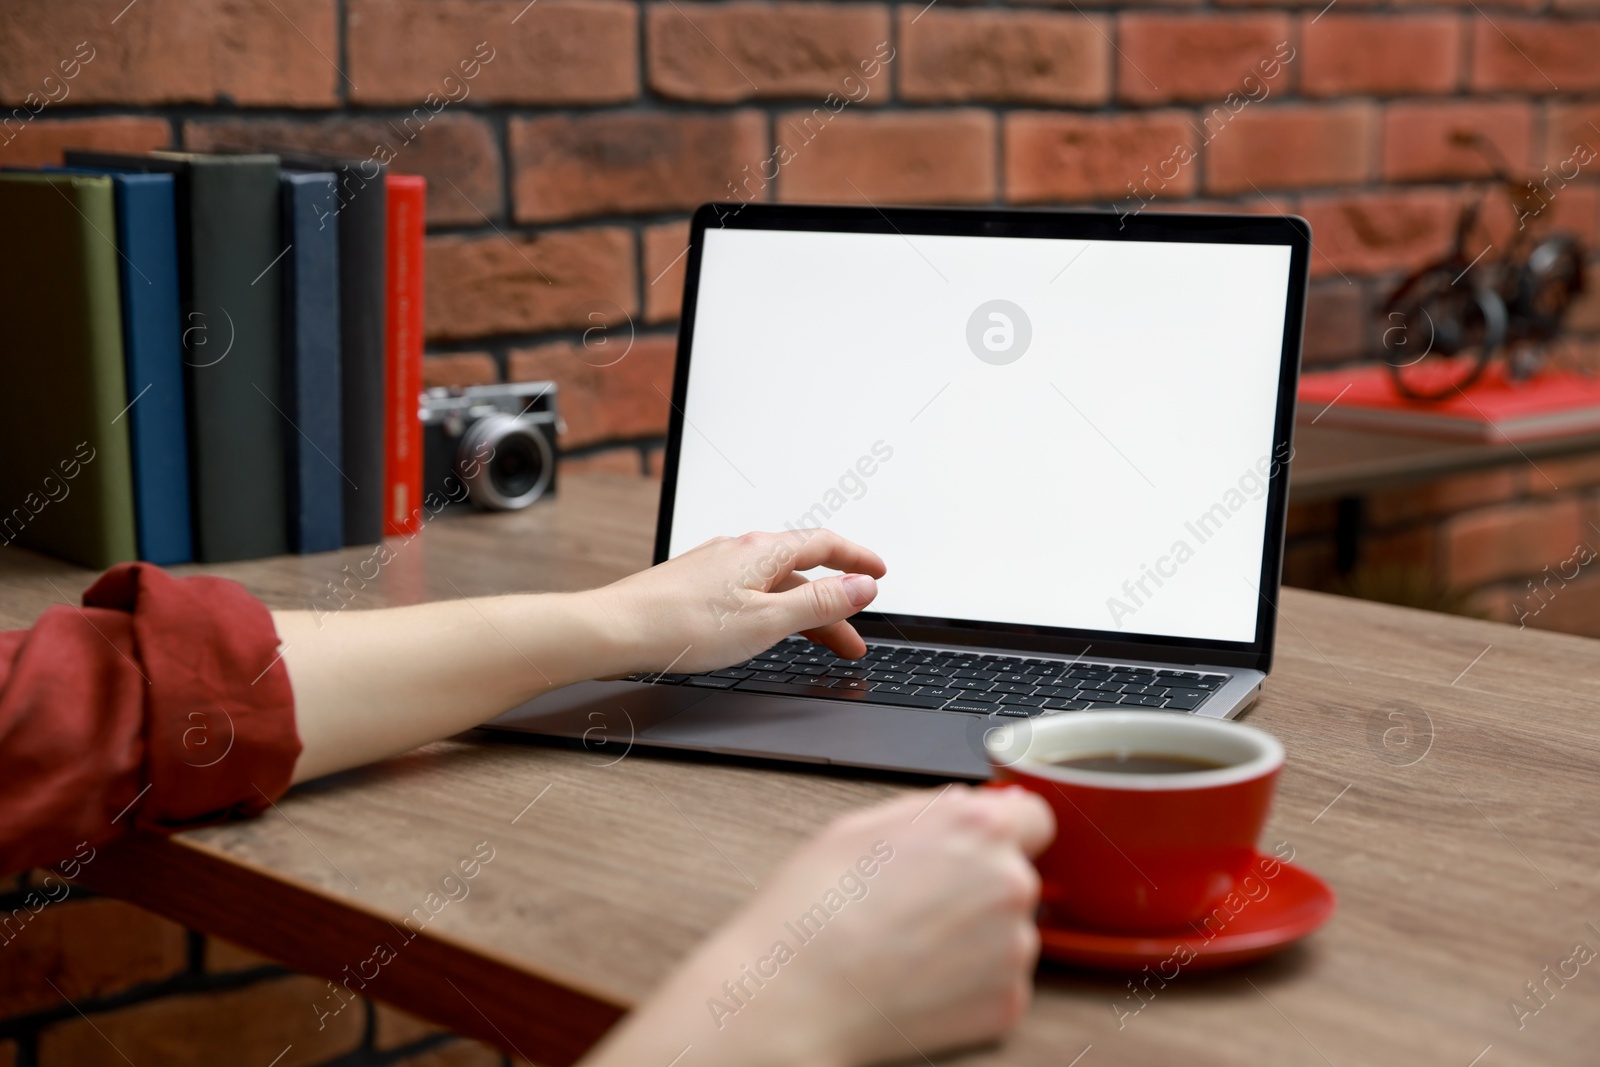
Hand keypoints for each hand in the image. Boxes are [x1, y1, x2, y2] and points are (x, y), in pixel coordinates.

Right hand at [583, 786, 1055, 1066]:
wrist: (797, 995)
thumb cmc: (816, 911)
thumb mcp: (859, 827)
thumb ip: (928, 810)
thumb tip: (962, 805)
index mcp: (977, 829)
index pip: (1035, 816)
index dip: (1005, 831)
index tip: (981, 847)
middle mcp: (1009, 883)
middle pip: (1018, 876)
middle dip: (980, 886)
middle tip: (921, 903)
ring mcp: (1014, 948)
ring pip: (1009, 931)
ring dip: (976, 936)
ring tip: (911, 945)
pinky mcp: (1009, 1003)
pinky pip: (1001, 982)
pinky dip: (970, 982)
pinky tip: (919, 978)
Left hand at [592, 530, 887, 673]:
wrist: (616, 630)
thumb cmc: (683, 626)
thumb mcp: (767, 621)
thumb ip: (819, 604)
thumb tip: (862, 586)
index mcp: (763, 552)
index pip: (825, 545)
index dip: (858, 559)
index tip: (880, 573)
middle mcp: (741, 550)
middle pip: (802, 571)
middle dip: (833, 605)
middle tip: (853, 640)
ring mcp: (716, 566)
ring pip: (775, 585)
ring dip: (803, 613)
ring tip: (817, 645)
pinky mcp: (696, 584)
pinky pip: (750, 591)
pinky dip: (773, 611)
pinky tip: (767, 630)